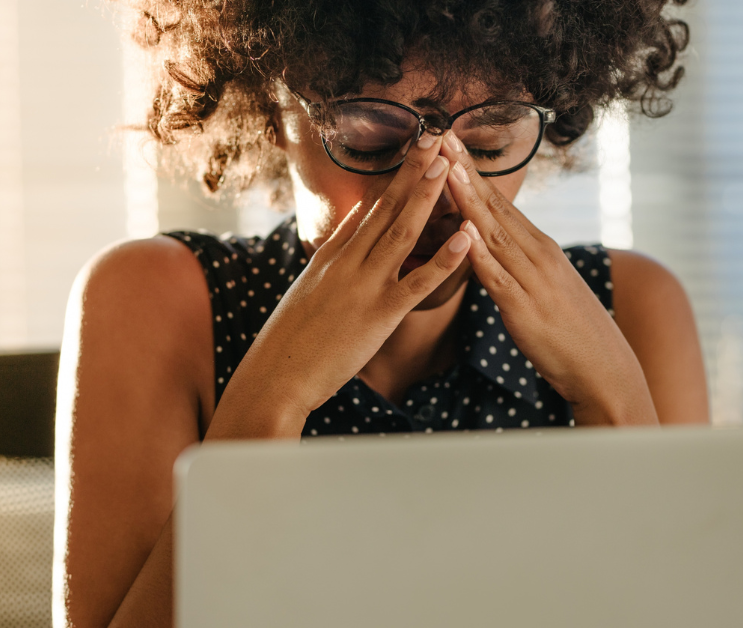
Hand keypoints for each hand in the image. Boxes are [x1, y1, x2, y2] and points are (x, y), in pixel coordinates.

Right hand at [205, 135, 472, 439]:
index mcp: (332, 256)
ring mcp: (364, 285)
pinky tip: (466, 238)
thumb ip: (332, 256)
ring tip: (448, 165)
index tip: (415, 150)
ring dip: (427, 197)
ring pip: (402, 232)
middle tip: (436, 137)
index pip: (369, 209)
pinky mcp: (380, 314)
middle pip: (386, 208)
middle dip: (413, 171)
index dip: (394, 178)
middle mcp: (348, 262)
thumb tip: (352, 225)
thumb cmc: (290, 341)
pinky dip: (444, 259)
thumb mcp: (308, 289)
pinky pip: (419, 282)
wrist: (276, 375)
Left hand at [440, 132, 657, 425]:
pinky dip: (480, 254)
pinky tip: (463, 234)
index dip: (472, 172)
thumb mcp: (545, 287)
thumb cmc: (571, 333)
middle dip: (465, 171)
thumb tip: (494, 247)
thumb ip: (520, 265)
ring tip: (446, 169)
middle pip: (495, 207)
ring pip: (494, 234)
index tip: (449, 141)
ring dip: (468, 200)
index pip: (500, 203)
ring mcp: (533, 280)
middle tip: (440, 135)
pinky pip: (498, 278)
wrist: (604, 369)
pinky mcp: (525, 310)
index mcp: (540, 249)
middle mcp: (538, 256)